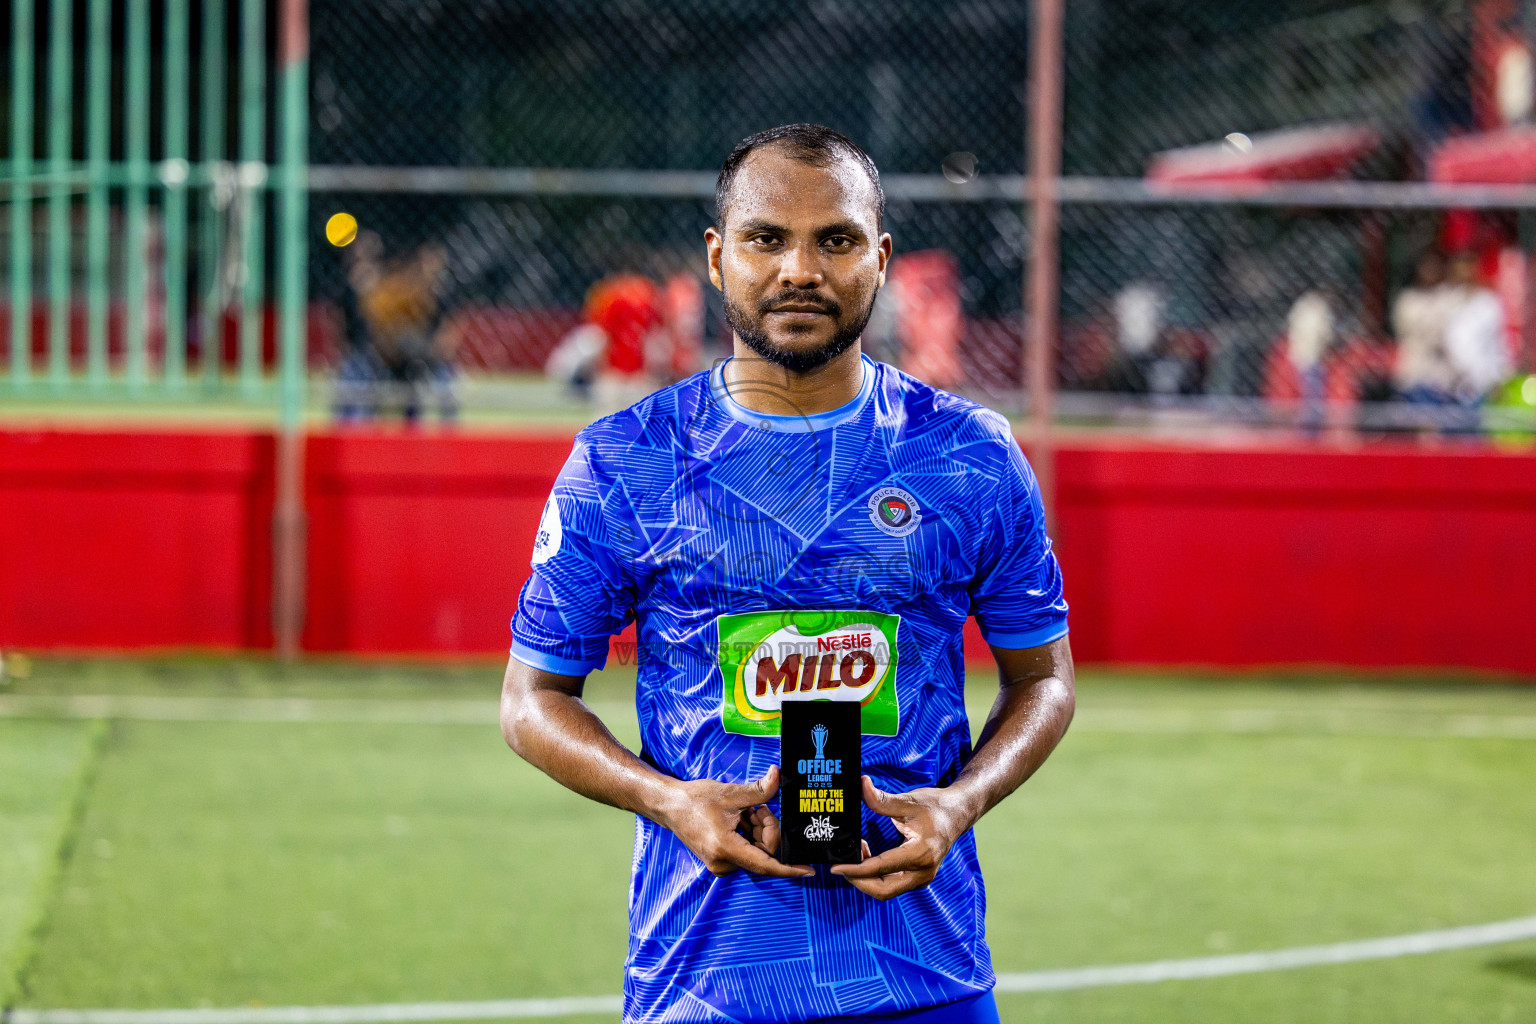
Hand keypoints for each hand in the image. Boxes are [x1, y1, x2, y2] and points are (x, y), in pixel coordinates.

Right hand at [658, 765, 813, 878]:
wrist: (670, 806)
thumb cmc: (695, 800)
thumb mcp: (731, 793)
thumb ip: (759, 790)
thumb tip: (778, 775)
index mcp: (726, 849)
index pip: (766, 865)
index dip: (789, 868)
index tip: (808, 870)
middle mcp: (724, 863)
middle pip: (763, 852)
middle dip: (767, 828)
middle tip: (757, 808)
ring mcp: (721, 865)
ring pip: (756, 851)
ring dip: (757, 830)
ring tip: (745, 811)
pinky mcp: (720, 861)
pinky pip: (746, 851)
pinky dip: (749, 835)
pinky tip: (740, 819)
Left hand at [830, 776, 969, 899]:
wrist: (958, 813)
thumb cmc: (935, 806)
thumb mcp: (908, 801)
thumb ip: (882, 799)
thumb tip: (861, 785)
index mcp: (920, 854)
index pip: (880, 868)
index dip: (855, 869)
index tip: (836, 867)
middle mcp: (923, 872)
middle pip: (883, 890)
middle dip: (858, 880)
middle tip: (842, 864)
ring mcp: (922, 877)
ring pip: (887, 890)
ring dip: (867, 878)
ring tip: (856, 855)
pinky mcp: (919, 876)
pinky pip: (893, 884)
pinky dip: (876, 876)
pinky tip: (868, 858)